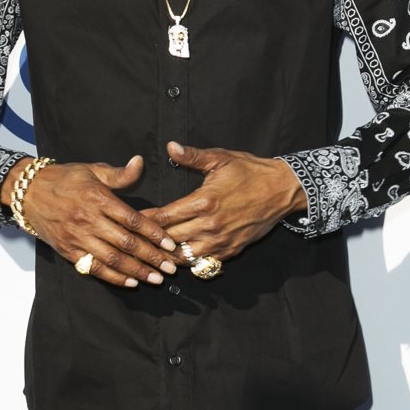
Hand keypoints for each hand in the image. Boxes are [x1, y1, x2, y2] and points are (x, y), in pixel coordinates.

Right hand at [3, 156, 176, 287]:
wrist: (28, 193)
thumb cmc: (64, 179)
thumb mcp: (92, 170)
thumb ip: (119, 174)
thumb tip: (140, 162)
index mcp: (98, 198)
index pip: (132, 219)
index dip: (154, 233)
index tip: (170, 243)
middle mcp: (89, 220)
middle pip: (126, 243)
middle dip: (151, 257)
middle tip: (170, 267)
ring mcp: (77, 237)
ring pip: (112, 259)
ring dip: (136, 271)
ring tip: (155, 279)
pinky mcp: (68, 251)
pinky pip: (93, 268)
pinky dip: (113, 277)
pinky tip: (130, 282)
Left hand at [146, 142, 306, 262]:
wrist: (282, 190)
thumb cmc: (251, 171)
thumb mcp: (221, 158)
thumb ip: (193, 156)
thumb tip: (170, 147)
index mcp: (204, 202)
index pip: (164, 216)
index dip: (144, 220)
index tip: (128, 220)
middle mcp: (210, 225)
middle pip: (169, 239)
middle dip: (149, 240)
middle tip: (131, 240)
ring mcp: (221, 241)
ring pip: (183, 257)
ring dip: (166, 255)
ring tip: (148, 253)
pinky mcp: (231, 251)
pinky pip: (202, 263)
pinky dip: (187, 262)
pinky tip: (174, 259)